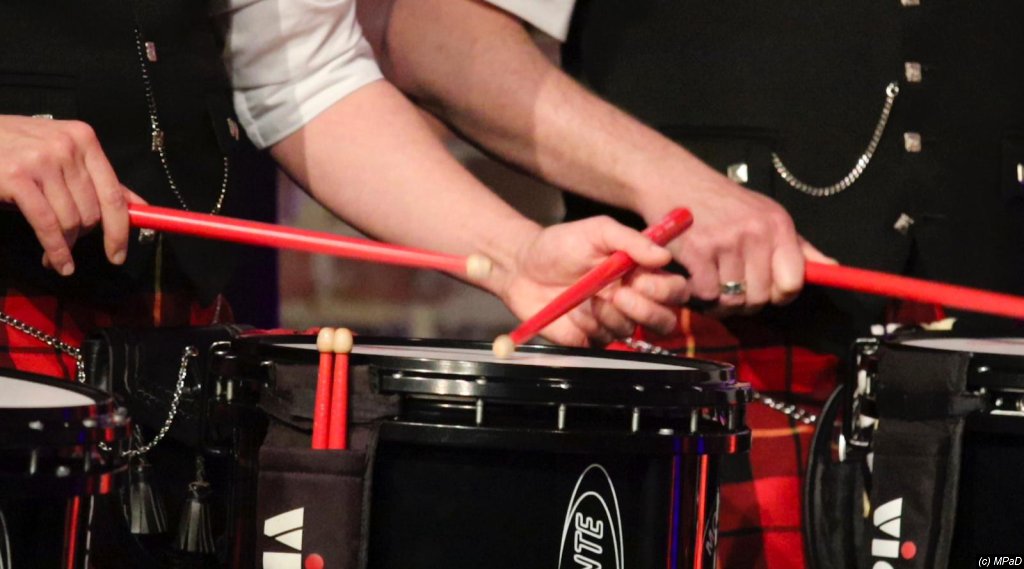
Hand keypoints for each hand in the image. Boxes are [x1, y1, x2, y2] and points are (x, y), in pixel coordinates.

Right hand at [0, 115, 142, 275]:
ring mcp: (42, 160)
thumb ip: (97, 180)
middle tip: (70, 247)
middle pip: (92, 211)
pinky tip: (56, 261)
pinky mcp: (17, 177)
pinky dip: (55, 248)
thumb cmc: (15, 149)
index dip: (120, 230)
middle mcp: (67, 146)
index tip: (119, 253)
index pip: (113, 193)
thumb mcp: (60, 155)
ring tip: (55, 254)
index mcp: (84, 139)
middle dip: (82, 237)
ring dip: (65, 245)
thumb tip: (139, 207)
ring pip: (71, 220)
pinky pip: (47, 224)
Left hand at [493, 216, 688, 346]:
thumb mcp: (596, 231)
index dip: (664, 290)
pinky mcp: (590, 339)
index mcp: (640, 273)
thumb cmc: (560, 245)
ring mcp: (612, 322)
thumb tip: (664, 256)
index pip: (675, 290)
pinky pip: (601, 342)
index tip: (641, 280)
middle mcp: (632, 300)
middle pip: (664, 321)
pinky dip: (588, 326)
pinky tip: (573, 310)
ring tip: (586, 297)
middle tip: (618, 295)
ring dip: (609, 315)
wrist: (522, 267)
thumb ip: (630, 240)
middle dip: (645, 311)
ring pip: (630, 331)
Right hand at [639, 164, 834, 314]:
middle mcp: (755, 233)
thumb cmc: (720, 202)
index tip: (765, 289)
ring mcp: (726, 243)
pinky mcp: (697, 252)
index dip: (779, 294)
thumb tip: (833, 268)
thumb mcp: (764, 215)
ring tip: (710, 281)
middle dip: (744, 300)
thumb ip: (798, 247)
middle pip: (761, 298)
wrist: (672, 180)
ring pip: (732, 301)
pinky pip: (706, 295)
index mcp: (778, 225)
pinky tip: (694, 276)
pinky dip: (697, 293)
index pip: (793, 283)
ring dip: (718, 300)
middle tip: (730, 285)